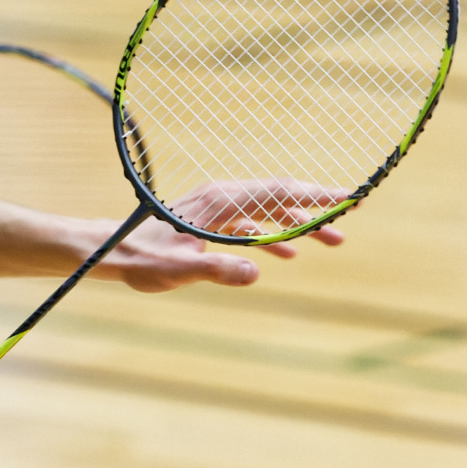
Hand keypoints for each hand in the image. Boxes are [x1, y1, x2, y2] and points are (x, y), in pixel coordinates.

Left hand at [95, 180, 348, 292]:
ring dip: (300, 225)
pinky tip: (288, 254)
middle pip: (279, 197)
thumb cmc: (140, 259)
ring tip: (334, 241)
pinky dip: (274, 236)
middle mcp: (221, 199)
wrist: (111, 252)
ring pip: (268, 212)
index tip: (347, 200)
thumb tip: (256, 272)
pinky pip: (251, 226)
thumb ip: (216, 270)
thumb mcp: (178, 269)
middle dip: (317, 205)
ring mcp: (217, 210)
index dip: (314, 198)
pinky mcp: (210, 224)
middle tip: (355, 213)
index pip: (276, 194)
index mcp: (219, 203)